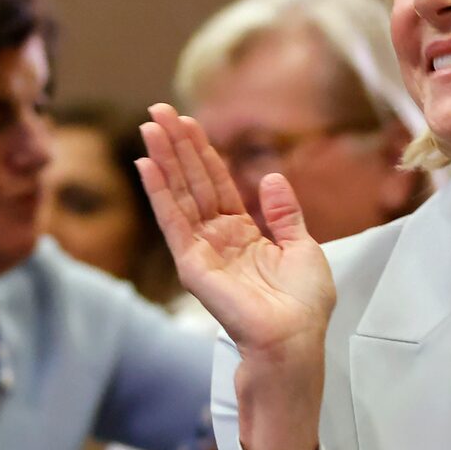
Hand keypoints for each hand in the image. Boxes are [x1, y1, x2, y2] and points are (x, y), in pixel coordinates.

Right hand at [136, 106, 334, 358]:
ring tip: (149, 127)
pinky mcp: (192, 264)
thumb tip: (271, 177)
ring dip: (163, 159)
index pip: (216, 183)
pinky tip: (146, 165)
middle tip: (158, 110)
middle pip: (192, 182)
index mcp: (243, 233)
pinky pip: (172, 222)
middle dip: (176, 146)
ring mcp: (201, 250)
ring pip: (178, 195)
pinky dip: (158, 193)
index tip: (187, 121)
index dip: (202, 151)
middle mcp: (217, 238)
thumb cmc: (303, 305)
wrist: (295, 339)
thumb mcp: (303, 247)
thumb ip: (284, 213)